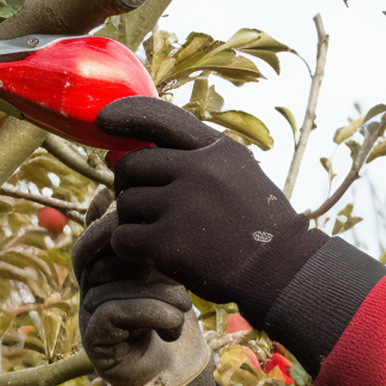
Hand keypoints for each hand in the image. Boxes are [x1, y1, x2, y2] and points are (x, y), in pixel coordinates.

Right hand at [71, 194, 221, 385]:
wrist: (178, 379)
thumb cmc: (173, 321)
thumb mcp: (166, 275)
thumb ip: (152, 245)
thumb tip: (141, 203)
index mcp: (104, 271)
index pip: (93, 235)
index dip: (103, 217)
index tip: (121, 201)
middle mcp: (90, 291)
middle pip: (96, 252)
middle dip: (128, 244)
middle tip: (155, 244)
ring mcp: (88, 316)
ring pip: (115, 282)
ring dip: (160, 293)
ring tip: (184, 307)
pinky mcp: (95, 341)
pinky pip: (116, 311)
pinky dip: (153, 315)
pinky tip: (173, 327)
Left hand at [97, 98, 324, 325]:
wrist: (283, 271)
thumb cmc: (256, 224)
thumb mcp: (236, 173)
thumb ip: (190, 159)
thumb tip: (117, 154)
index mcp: (216, 149)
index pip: (158, 117)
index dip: (125, 114)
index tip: (103, 122)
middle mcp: (198, 169)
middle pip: (130, 165)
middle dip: (129, 186)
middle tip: (146, 208)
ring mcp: (181, 205)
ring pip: (125, 203)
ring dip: (133, 221)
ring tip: (160, 234)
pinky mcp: (168, 242)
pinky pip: (122, 237)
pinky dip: (129, 248)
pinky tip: (150, 255)